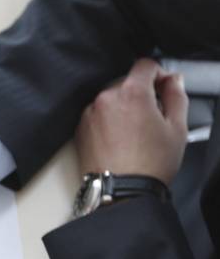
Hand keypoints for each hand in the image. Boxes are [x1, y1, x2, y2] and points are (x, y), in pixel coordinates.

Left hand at [74, 58, 187, 185]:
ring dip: (123, 108)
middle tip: (152, 118)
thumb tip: (173, 81)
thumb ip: (176, 96)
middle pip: (126, 83)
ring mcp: (90, 114)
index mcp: (132, 93)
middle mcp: (106, 98)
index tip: (163, 85)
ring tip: (134, 134)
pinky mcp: (80, 129)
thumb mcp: (177, 128)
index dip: (158, 73)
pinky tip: (119, 141)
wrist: (122, 193)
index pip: (145, 65)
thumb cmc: (149, 165)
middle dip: (140, 95)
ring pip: (111, 100)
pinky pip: (98, 115)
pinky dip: (108, 121)